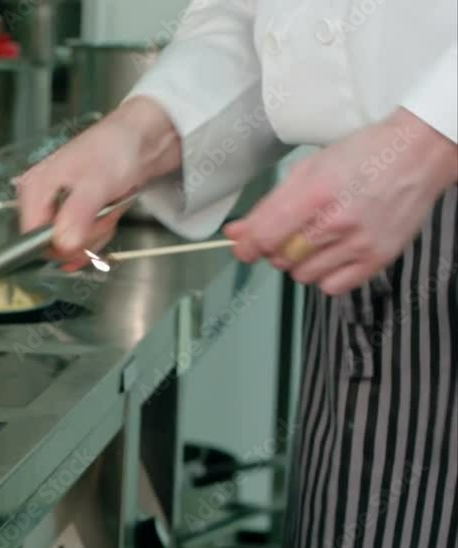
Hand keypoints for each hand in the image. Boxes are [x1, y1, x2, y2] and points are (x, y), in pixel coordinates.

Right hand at [15, 97, 181, 266]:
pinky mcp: (74, 212)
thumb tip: (62, 246)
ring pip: (70, 245)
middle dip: (84, 238)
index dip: (58, 245)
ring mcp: (58, 207)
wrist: (141, 138)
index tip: (84, 238)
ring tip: (108, 209)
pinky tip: (108, 214)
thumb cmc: (114, 149)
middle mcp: (41, 200)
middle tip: (102, 216)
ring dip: (96, 235)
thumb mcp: (96, 184)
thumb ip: (77, 215)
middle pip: (52, 244)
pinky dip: (99, 232)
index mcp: (34, 189)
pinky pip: (82, 238)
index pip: (32, 238)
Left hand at [225, 108, 457, 294]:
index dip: (247, 246)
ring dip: (299, 262)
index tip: (243, 246)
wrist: (417, 155)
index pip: (265, 237)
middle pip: (281, 259)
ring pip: (303, 275)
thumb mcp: (307, 170)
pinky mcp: (379, 259)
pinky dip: (324, 276)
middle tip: (290, 231)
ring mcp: (361, 244)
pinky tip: (331, 254)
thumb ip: (268, 206)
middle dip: (275, 249)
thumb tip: (235, 233)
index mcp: (316, 194)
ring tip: (315, 239)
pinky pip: (332, 287)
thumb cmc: (361, 156)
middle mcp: (338, 223)